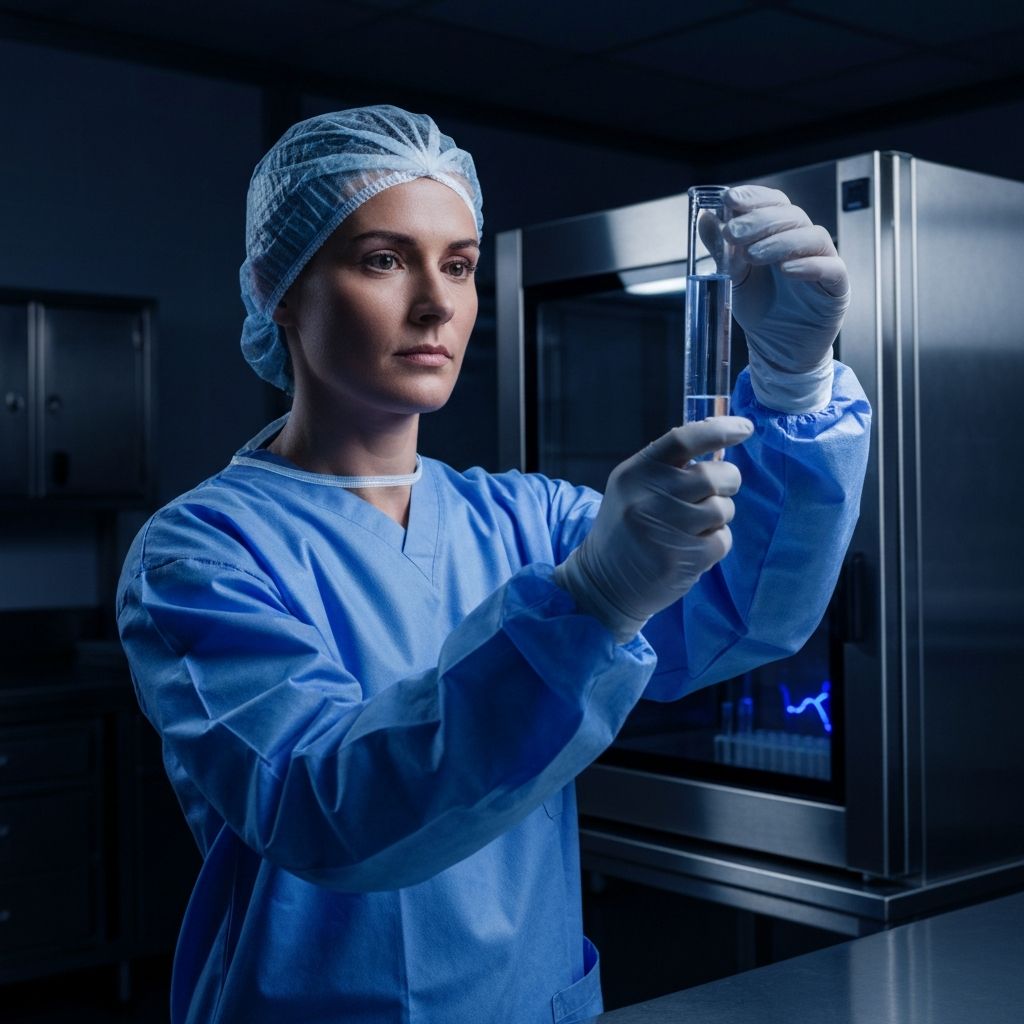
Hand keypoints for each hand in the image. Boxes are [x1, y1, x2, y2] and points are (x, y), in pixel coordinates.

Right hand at [553, 417, 752, 642]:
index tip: (745, 428)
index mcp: (636, 472)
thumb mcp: (633, 488)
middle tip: (716, 491)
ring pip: (722, 509)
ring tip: (694, 526)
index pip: (683, 439)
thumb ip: (669, 468)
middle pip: (715, 476)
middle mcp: (649, 497)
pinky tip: (691, 548)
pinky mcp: (682, 559)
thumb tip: (721, 445)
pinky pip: (722, 539)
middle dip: (727, 481)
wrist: (604, 581)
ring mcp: (666, 529)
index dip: (720, 430)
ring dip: (718, 516)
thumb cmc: (627, 528)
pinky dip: (715, 543)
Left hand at [718, 185, 849, 411]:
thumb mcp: (732, 277)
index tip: (730, 199)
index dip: (755, 197)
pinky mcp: (837, 288)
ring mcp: (823, 263)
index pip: (774, 203)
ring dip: (780, 241)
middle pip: (791, 216)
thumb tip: (705, 218)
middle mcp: (803, 244)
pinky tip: (786, 269)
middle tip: (734, 232)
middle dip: (760, 220)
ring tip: (753, 255)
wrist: (777, 351)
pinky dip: (808, 265)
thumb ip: (722, 249)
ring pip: (812, 236)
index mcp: (779, 235)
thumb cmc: (760, 310)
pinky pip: (831, 268)